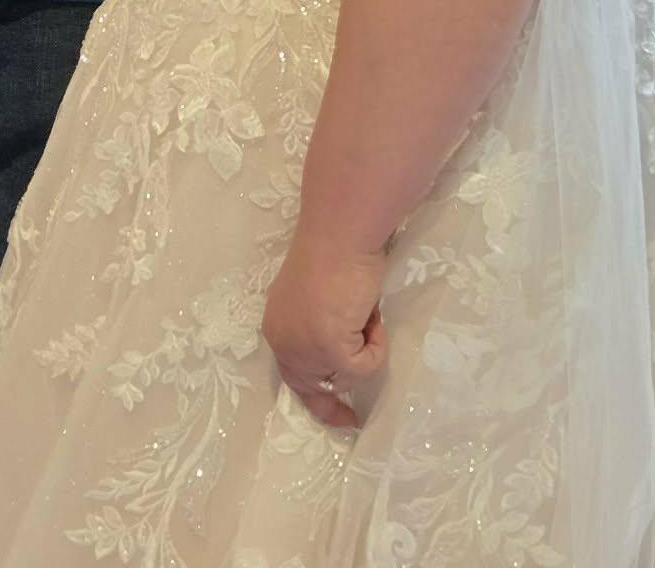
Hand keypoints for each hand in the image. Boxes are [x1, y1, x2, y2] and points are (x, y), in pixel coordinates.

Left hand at [262, 224, 387, 428]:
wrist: (340, 234)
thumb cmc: (334, 254)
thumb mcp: (316, 299)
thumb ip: (317, 327)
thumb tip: (337, 353)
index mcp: (277, 326)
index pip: (291, 373)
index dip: (313, 395)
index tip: (338, 414)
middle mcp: (283, 341)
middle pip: (310, 388)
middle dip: (332, 407)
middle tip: (351, 421)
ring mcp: (305, 349)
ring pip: (345, 378)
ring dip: (364, 350)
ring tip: (363, 311)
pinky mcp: (330, 350)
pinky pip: (365, 367)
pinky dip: (377, 345)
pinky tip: (370, 314)